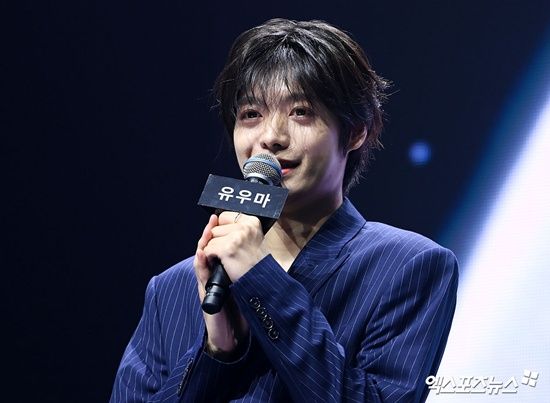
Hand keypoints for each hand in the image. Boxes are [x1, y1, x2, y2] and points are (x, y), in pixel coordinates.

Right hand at [194, 214, 252, 356]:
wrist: (231, 337)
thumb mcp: (244, 286)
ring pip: (201, 261)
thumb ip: (244, 270)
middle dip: (210, 235)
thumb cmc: (238, 311)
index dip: (218, 233)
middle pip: (207, 250)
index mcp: (222, 273)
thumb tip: (257, 250)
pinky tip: (202, 254)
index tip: (219, 218)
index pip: (217, 248)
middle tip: (212, 221)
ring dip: (203, 245)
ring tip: (207, 231)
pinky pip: (202, 278)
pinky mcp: (206, 296)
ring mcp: (208, 286)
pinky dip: (201, 265)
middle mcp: (212, 277)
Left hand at [203, 211, 267, 281]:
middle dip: (218, 241)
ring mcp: (236, 238)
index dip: (223, 231)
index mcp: (252, 222)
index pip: (223, 217)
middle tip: (231, 252)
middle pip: (215, 229)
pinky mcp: (226, 249)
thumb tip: (214, 218)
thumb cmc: (256, 263)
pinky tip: (222, 263)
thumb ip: (236, 228)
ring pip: (210, 240)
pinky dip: (211, 259)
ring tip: (228, 258)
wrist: (261, 282)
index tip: (230, 240)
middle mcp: (245, 227)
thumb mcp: (252, 239)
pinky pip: (208, 250)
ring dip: (214, 251)